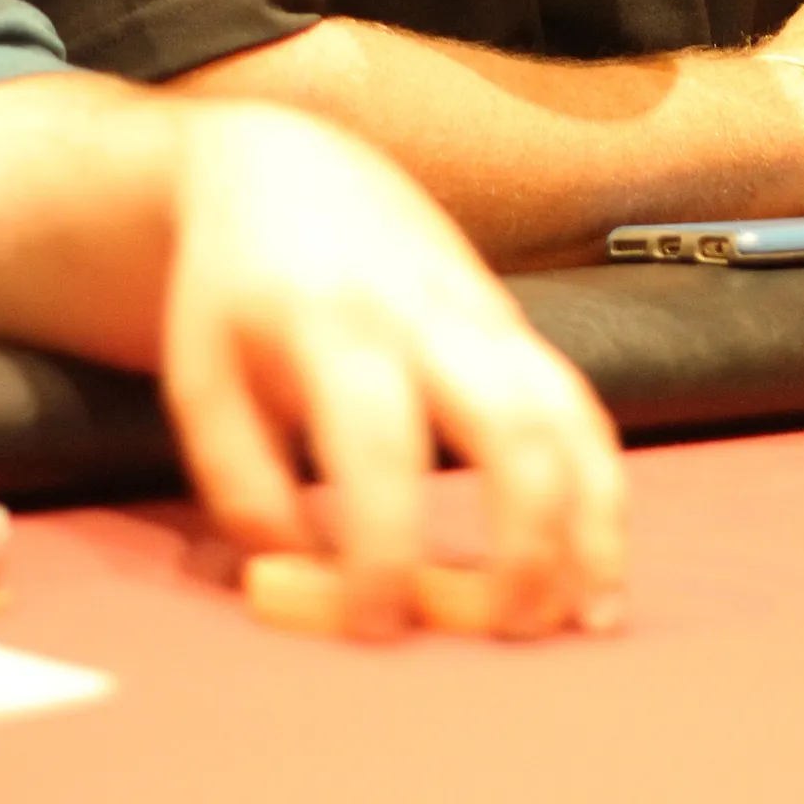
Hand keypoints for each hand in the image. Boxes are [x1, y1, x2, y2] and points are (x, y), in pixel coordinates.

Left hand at [162, 104, 626, 638]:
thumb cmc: (235, 288)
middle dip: (526, 538)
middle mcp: (427, 314)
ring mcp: (485, 314)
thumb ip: (239, 480)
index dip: (388, 546)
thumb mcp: (199, 374)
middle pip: (510, 423)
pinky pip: (579, 405)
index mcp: (334, 323)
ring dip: (592, 517)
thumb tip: (300, 571)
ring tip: (589, 615)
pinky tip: (602, 564)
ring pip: (568, 411)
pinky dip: (604, 487)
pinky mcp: (516, 326)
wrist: (293, 169)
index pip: (380, 445)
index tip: (378, 625)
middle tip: (509, 634)